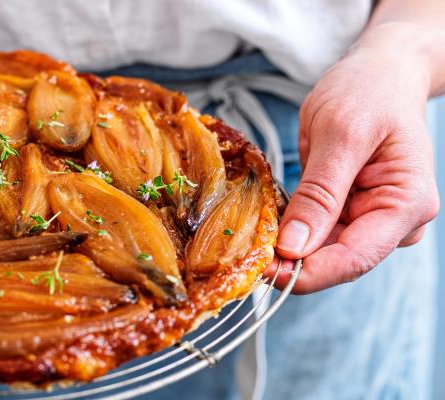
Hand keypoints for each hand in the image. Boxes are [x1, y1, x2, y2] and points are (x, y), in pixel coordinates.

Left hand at [265, 24, 439, 293]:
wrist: (378, 74)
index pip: (353, 258)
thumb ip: (320, 192)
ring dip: (286, 248)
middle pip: (337, 261)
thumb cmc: (368, 92)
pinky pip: (315, 232)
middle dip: (291, 262)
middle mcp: (395, 221)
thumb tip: (294, 247)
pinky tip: (267, 222)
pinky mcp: (350, 212)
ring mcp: (372, 219)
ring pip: (322, 252)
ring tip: (250, 236)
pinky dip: (290, 230)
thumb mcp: (340, 134)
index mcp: (406, 204)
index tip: (261, 269)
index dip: (305, 272)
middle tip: (244, 255)